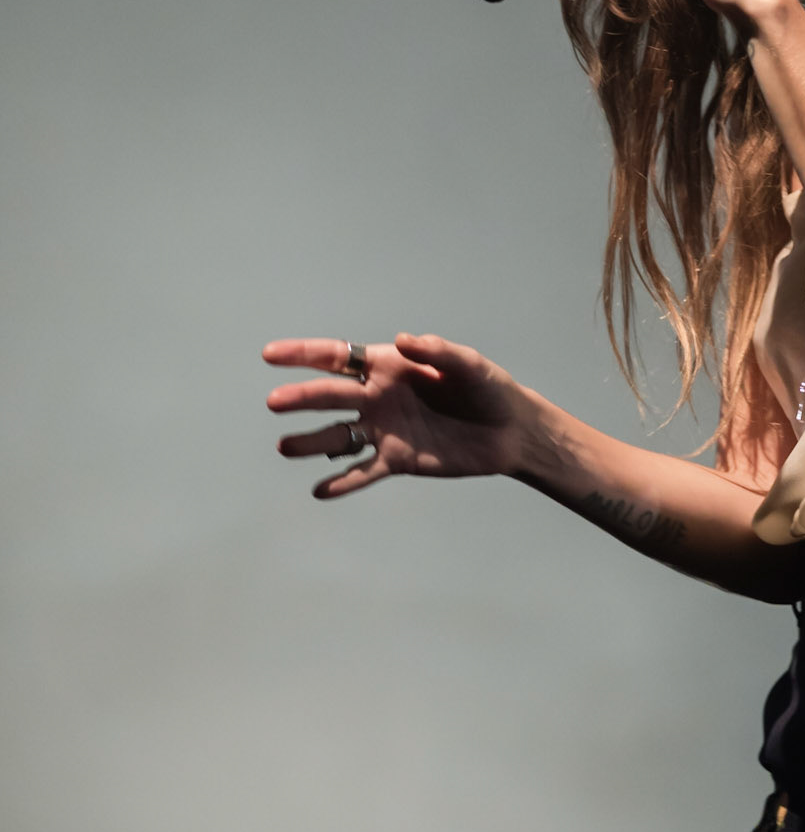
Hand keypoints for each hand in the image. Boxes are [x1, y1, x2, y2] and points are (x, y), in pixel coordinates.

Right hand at [263, 334, 526, 499]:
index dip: (302, 353)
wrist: (509, 431)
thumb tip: (402, 340)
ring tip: (286, 448)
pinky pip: (363, 471)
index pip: (337, 357)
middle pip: (330, 395)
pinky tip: (321, 491)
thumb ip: (436, 352)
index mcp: (388, 365)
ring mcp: (384, 429)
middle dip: (301, 397)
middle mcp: (377, 396)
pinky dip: (343, 482)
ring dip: (311, 442)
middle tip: (275, 403)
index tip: (269, 355)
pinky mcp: (397, 460)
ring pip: (338, 435)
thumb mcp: (468, 365)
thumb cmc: (488, 388)